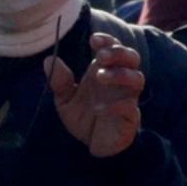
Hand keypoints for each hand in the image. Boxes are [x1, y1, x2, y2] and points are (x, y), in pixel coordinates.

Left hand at [45, 34, 145, 159]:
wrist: (94, 145)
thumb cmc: (83, 118)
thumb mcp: (65, 101)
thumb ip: (59, 82)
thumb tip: (49, 60)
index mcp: (104, 72)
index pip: (113, 48)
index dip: (107, 40)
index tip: (93, 40)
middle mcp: (119, 82)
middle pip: (131, 57)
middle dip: (118, 52)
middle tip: (100, 56)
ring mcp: (127, 98)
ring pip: (137, 78)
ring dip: (119, 74)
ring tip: (99, 77)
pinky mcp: (130, 117)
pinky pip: (129, 106)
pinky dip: (115, 105)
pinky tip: (98, 108)